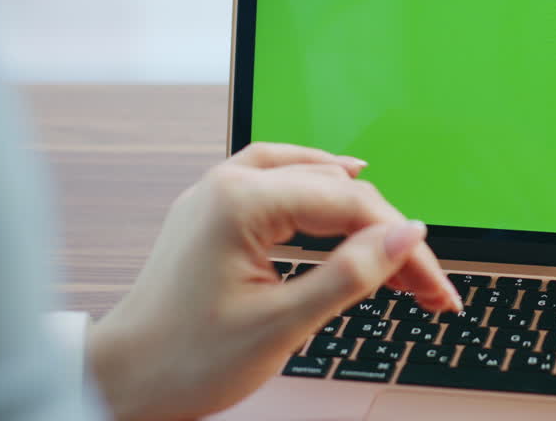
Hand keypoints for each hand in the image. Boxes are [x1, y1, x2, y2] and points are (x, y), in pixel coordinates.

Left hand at [86, 142, 461, 420]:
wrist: (122, 379)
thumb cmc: (185, 360)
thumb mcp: (282, 325)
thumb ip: (350, 275)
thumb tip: (405, 236)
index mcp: (241, 204)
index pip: (349, 207)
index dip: (400, 246)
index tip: (433, 284)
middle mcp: (227, 185)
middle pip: (336, 191)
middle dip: (387, 235)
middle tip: (425, 284)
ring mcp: (216, 193)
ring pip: (309, 178)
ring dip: (357, 209)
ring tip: (398, 239)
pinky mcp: (213, 211)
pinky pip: (275, 177)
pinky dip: (315, 184)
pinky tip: (338, 183)